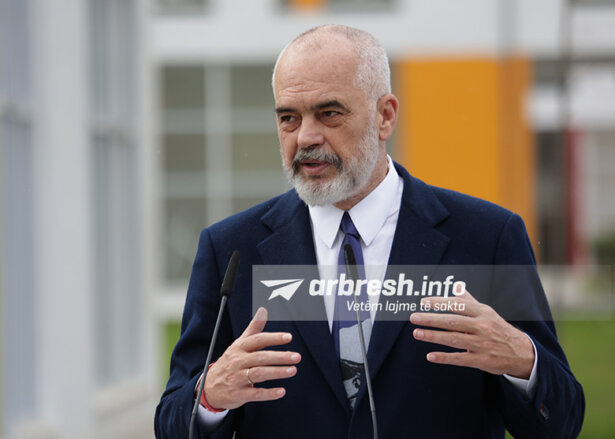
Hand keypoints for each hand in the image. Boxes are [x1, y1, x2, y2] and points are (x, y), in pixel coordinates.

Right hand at [203, 307, 300, 409]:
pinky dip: (269, 393)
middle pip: (260, 357)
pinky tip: (281, 391)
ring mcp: (237, 378)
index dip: (273, 338)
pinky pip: (255, 393)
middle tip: (296, 357)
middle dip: (280, 357)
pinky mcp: (238, 394)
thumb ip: (253, 328)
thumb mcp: (239, 344)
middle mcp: (237, 361)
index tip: (288, 337)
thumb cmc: (229, 363)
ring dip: (277, 372)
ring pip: (259, 374)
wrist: (209, 387)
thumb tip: (263, 310)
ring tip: (292, 370)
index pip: (257, 340)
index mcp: (239, 347)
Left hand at [409, 290, 533, 378]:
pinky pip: (460, 358)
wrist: (521, 352)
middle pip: (453, 321)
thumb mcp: (487, 312)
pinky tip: (430, 356)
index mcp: (482, 312)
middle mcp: (482, 326)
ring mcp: (482, 344)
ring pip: (454, 339)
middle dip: (432, 319)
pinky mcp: (481, 360)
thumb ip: (469, 301)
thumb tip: (457, 286)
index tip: (424, 302)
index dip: (440, 303)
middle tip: (414, 317)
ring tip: (417, 333)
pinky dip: (444, 357)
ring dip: (434, 336)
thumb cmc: (498, 329)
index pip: (458, 305)